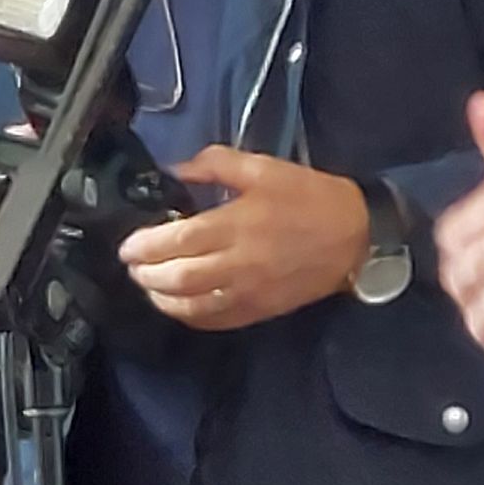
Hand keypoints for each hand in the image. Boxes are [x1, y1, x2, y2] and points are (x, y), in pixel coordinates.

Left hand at [118, 146, 370, 330]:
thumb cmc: (307, 197)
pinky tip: (177, 305)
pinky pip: (216, 320)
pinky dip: (189, 316)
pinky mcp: (260, 310)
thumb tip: (175, 170)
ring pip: (193, 305)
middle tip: (132, 265)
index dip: (146, 246)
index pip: (179, 241)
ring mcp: (250, 292)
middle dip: (147, 274)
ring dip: (162, 297)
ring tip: (148, 284)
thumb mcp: (262, 167)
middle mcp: (240, 262)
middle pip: (179, 277)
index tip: (128, 246)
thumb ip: (214, 164)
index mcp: (238, 223)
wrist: (355, 236)